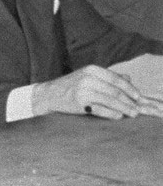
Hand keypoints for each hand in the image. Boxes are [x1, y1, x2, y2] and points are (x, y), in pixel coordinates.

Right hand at [33, 64, 158, 118]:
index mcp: (91, 69)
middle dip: (129, 101)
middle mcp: (87, 78)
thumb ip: (107, 76)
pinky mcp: (79, 103)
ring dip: (124, 108)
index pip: (116, 79)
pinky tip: (118, 116)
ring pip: (110, 100)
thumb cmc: (70, 86)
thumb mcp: (87, 76)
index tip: (138, 97)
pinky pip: (100, 109)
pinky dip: (112, 114)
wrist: (48, 94)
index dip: (130, 88)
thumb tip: (128, 78)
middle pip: (115, 91)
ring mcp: (82, 91)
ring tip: (132, 114)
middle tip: (137, 109)